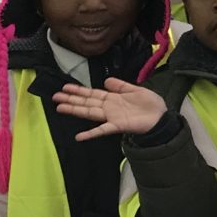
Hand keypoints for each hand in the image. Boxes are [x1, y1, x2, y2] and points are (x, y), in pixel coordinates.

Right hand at [52, 79, 167, 140]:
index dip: (79, 91)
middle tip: (55, 96)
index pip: (92, 94)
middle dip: (71, 99)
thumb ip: (120, 86)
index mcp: (112, 98)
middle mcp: (109, 107)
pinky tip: (79, 136)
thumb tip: (105, 80)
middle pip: (86, 102)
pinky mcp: (117, 126)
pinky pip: (102, 130)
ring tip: (60, 108)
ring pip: (89, 112)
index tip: (65, 87)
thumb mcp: (135, 90)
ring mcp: (111, 117)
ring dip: (75, 110)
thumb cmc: (150, 104)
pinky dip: (90, 133)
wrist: (161, 117)